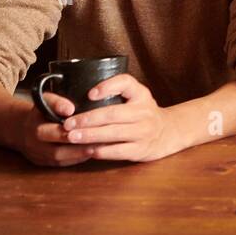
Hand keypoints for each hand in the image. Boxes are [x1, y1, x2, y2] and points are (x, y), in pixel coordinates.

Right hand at [18, 93, 91, 167]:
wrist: (22, 129)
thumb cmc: (41, 111)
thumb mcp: (46, 100)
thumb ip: (57, 102)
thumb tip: (70, 109)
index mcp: (34, 124)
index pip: (51, 129)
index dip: (68, 130)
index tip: (87, 127)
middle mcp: (34, 142)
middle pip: (55, 148)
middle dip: (77, 145)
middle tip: (97, 140)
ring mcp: (37, 154)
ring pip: (59, 158)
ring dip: (79, 153)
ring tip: (97, 147)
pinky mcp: (43, 162)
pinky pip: (60, 163)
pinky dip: (76, 158)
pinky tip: (91, 152)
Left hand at [58, 74, 174, 162]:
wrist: (167, 133)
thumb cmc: (143, 113)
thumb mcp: (136, 96)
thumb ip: (116, 91)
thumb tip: (81, 95)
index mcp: (141, 94)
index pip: (126, 83)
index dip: (107, 87)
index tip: (89, 94)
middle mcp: (144, 111)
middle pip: (113, 113)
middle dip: (87, 119)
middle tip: (68, 123)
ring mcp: (144, 132)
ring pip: (113, 133)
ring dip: (89, 136)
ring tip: (71, 137)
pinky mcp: (140, 149)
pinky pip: (117, 151)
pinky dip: (100, 151)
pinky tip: (87, 149)